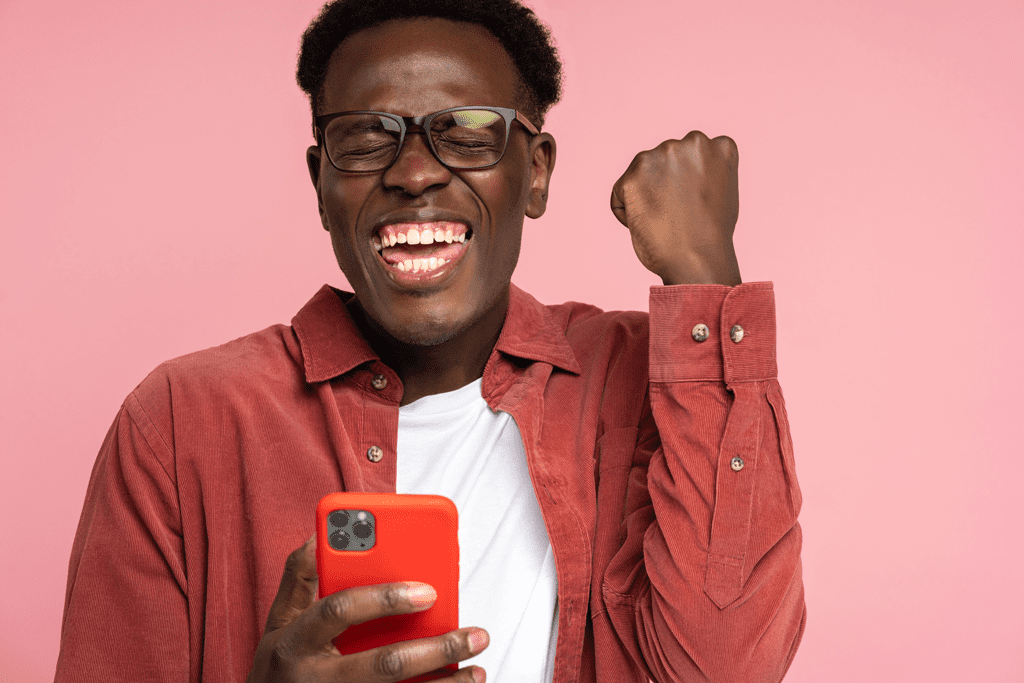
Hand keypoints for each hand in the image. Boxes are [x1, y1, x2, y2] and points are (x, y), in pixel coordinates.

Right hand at [248, 535, 488, 682]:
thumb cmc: (278, 668)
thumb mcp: (277, 621)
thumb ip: (300, 576)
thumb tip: (323, 531)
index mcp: (295, 641)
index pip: (339, 611)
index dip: (383, 598)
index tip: (428, 589)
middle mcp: (315, 678)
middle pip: (383, 664)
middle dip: (435, 649)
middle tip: (474, 634)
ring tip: (477, 668)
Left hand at [610, 130, 741, 285]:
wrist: (699, 259)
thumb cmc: (711, 236)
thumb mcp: (722, 190)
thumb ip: (704, 171)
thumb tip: (683, 172)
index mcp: (718, 146)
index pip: (692, 155)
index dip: (690, 184)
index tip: (697, 204)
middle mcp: (690, 142)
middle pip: (663, 162)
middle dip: (664, 185)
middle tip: (680, 215)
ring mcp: (660, 156)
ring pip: (640, 174)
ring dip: (645, 196)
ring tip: (667, 221)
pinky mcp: (633, 177)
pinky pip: (619, 195)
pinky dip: (627, 213)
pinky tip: (649, 225)